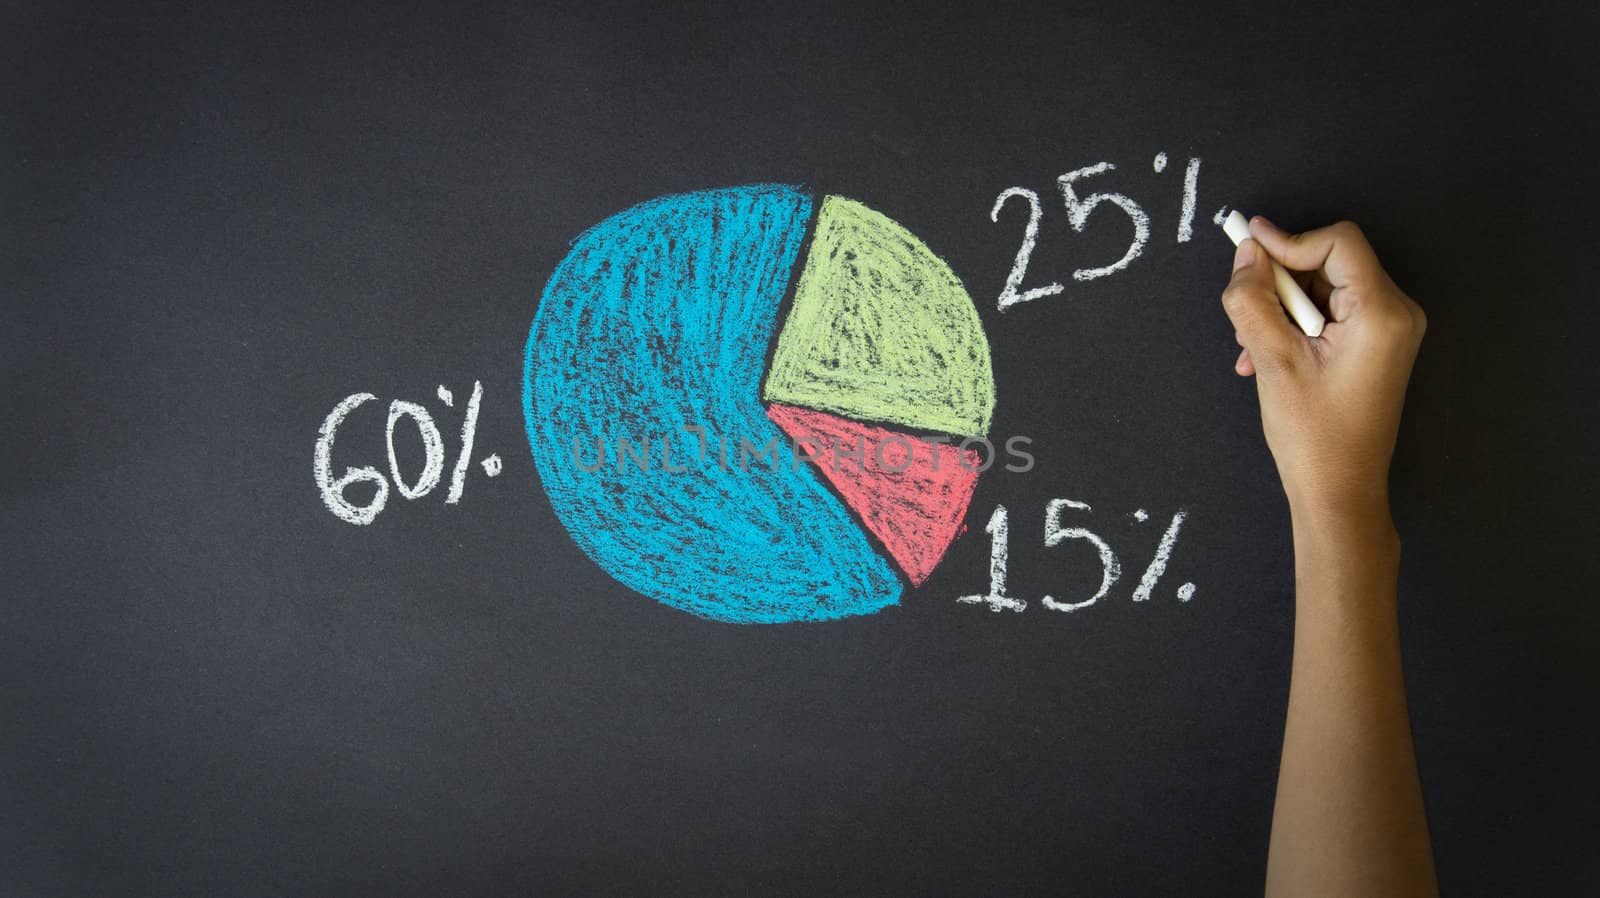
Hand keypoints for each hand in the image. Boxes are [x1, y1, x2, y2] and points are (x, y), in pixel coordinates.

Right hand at [1221, 218, 1425, 521]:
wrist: (1339, 492)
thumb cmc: (1314, 436)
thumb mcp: (1273, 361)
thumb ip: (1253, 300)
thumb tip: (1246, 253)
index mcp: (1382, 314)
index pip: (1338, 243)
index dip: (1289, 241)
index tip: (1246, 246)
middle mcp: (1395, 314)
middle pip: (1329, 262)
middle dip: (1279, 281)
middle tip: (1245, 313)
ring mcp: (1387, 330)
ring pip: (1323, 287)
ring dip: (1280, 307)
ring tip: (1252, 348)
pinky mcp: (1373, 345)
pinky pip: (1328, 312)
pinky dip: (1293, 324)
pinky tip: (1266, 357)